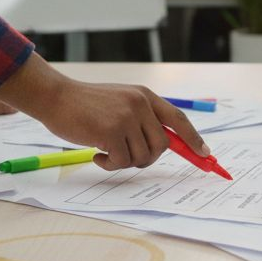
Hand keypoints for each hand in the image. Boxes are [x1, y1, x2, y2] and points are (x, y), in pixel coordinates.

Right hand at [0, 53, 208, 170]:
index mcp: (145, 96)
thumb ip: (141, 118)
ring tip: (106, 152)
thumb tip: (163, 145)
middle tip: (126, 157)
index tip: (205, 154)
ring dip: (125, 162)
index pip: (178, 119)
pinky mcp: (112, 132)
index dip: (193, 138)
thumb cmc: (85, 105)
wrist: (56, 97)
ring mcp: (127, 117)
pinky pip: (122, 162)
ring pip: (142, 156)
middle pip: (162, 145)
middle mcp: (140, 104)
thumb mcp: (120, 102)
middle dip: (147, 158)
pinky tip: (96, 154)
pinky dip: (110, 164)